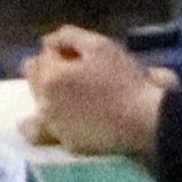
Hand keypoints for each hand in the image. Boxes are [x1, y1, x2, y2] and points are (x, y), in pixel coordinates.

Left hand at [24, 26, 166, 158]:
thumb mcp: (99, 45)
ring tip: (72, 97)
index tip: (83, 55)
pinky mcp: (70, 145)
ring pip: (39, 107)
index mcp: (50, 77)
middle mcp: (45, 104)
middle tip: (78, 74)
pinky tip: (73, 118)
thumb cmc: (125, 81)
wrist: (146, 123)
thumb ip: (67, 36)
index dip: (64, 51)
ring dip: (49, 97)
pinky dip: (58, 123)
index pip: (45, 54)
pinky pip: (53, 132)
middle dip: (51, 71)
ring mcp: (56, 127)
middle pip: (35, 79)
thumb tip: (47, 42)